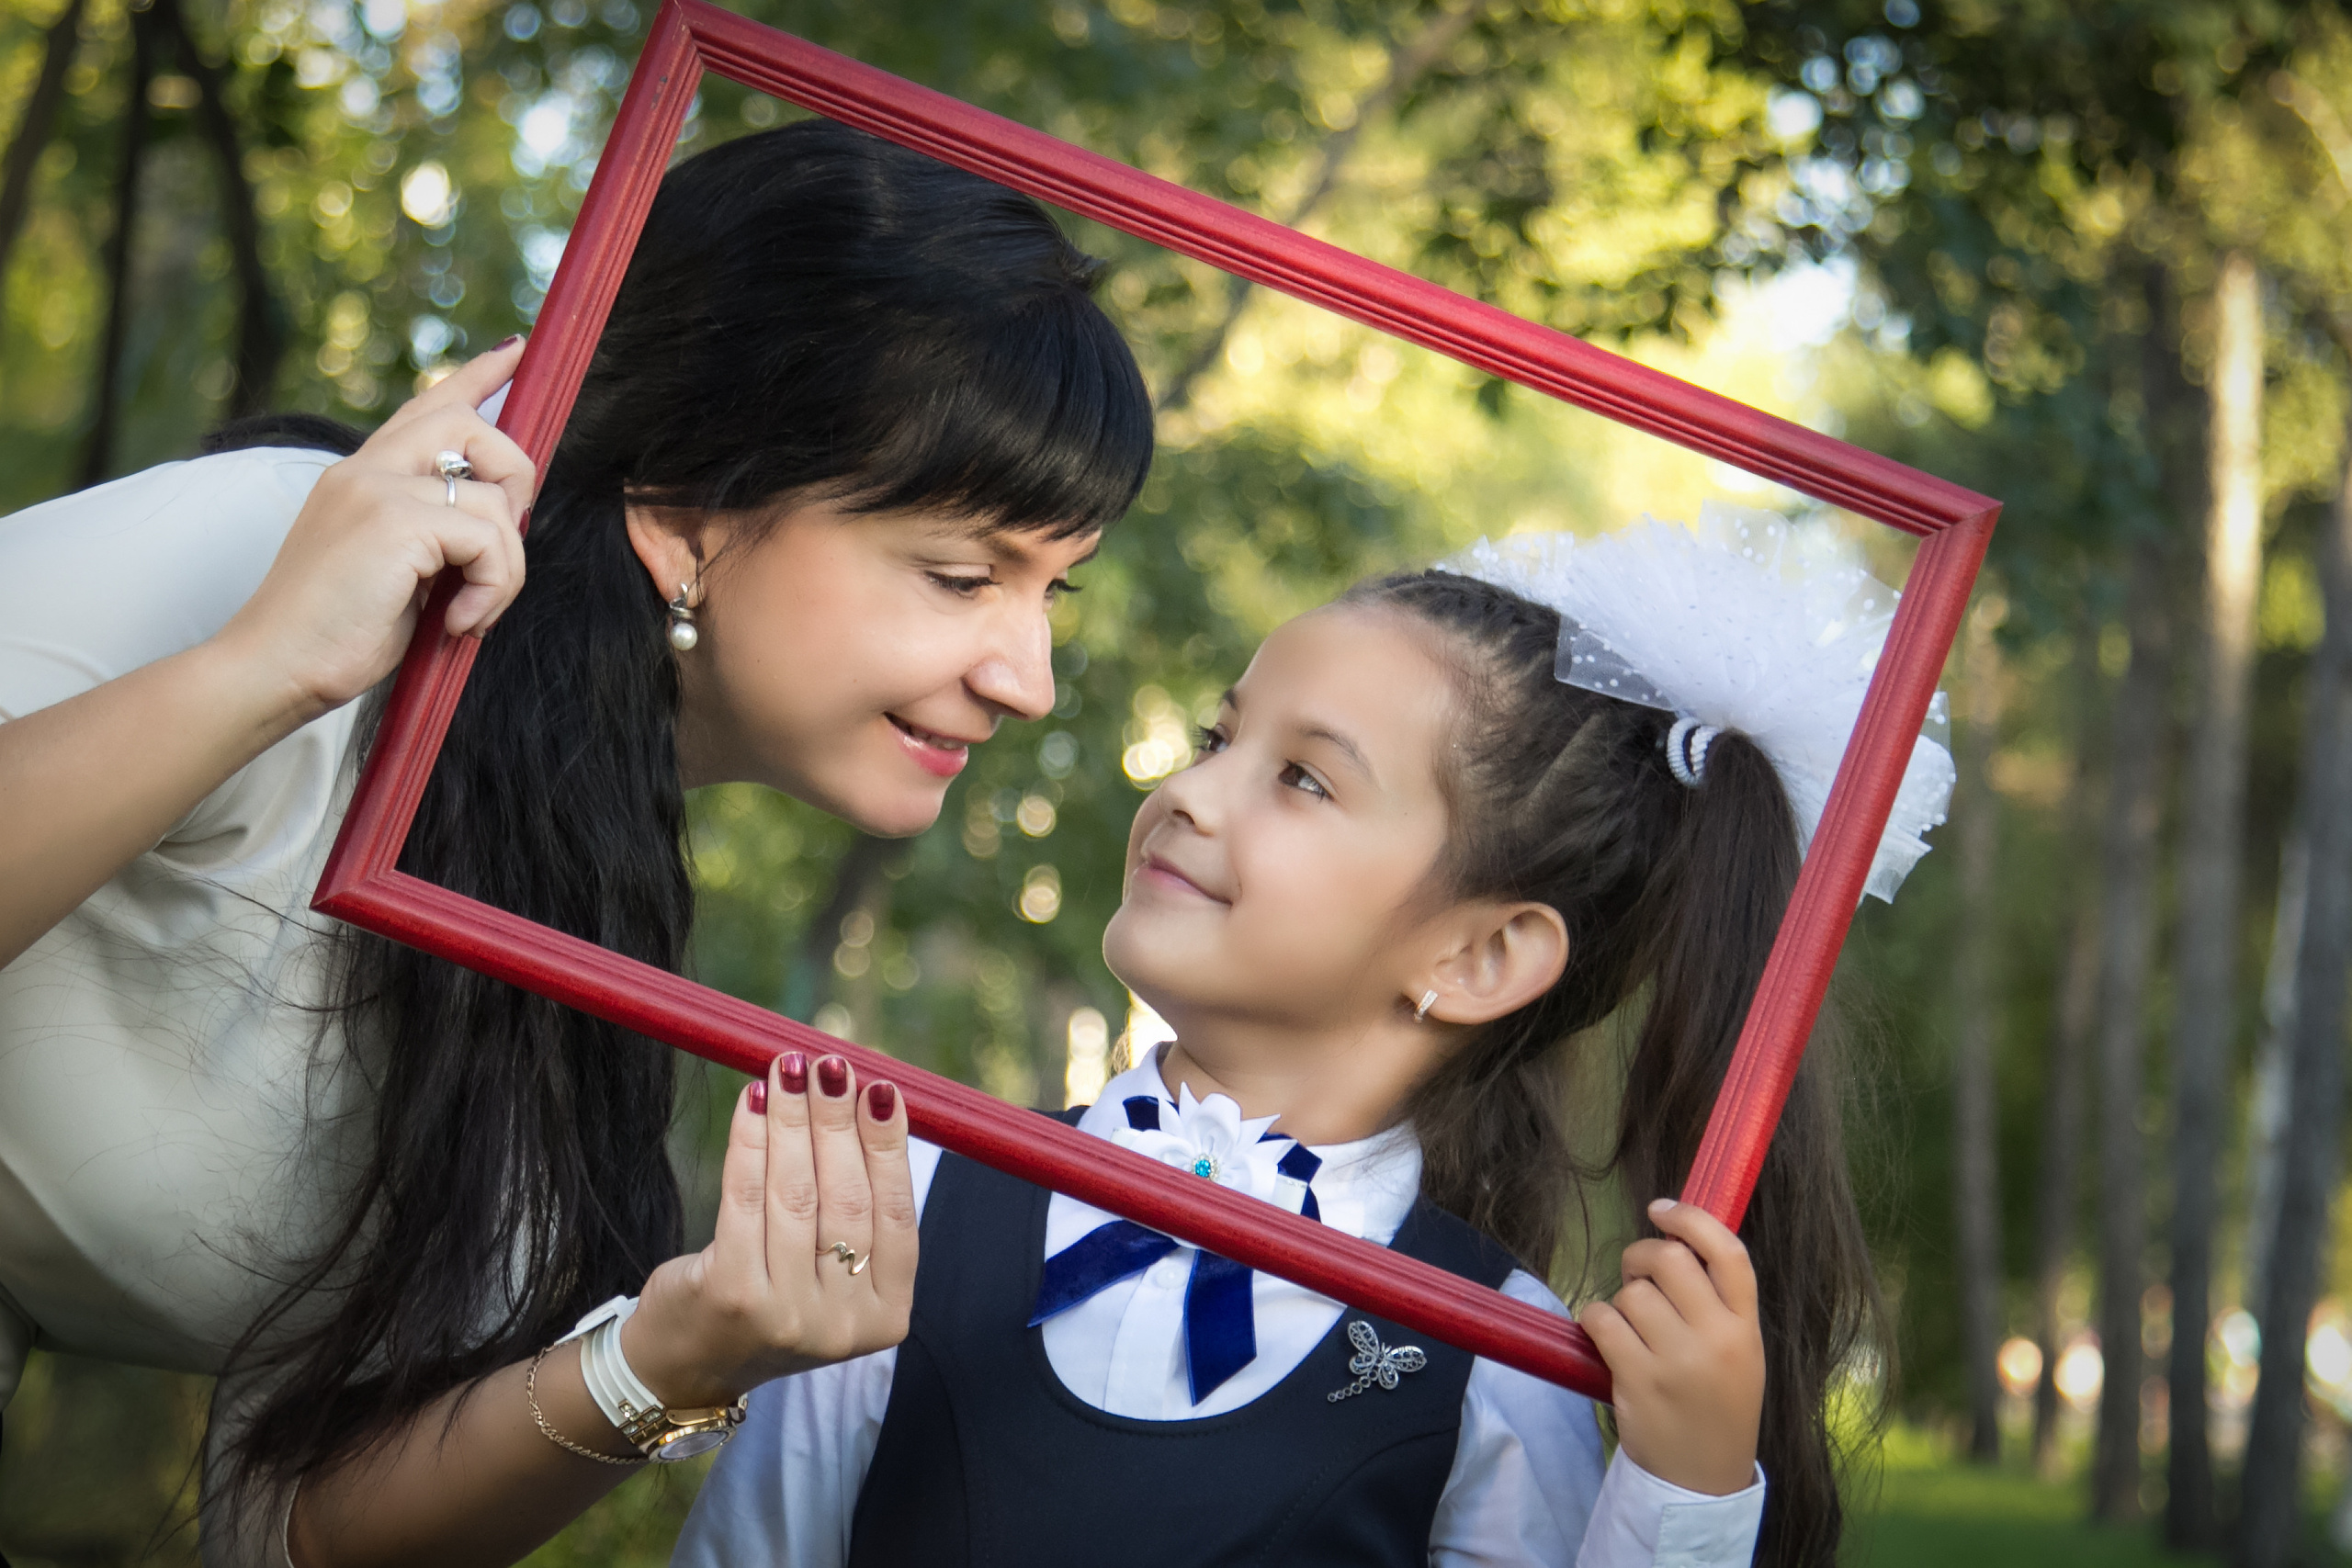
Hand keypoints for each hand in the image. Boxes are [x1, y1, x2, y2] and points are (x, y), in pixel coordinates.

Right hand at [211, 339, 535, 722]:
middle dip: (514, 476)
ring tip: (472, 613)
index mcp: (361, 478)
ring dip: (506, 567)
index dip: (476, 377)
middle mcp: (365, 469)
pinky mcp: (395, 521)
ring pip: (493, 499)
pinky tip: (460, 622)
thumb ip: (435, 535)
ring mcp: (377, 489)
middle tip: (504, 545)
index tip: (515, 351)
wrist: (275, 668)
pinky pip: (488, 538)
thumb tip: (498, 521)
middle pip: (470, 423)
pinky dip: (494, 586)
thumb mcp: (395, 573)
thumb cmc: (335, 636)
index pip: (425, 407)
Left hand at [624, 1052, 917, 1407]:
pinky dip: (749, 1142)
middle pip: (847, 1199)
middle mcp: (841, 1323)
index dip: (890, 1146)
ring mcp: (786, 1315)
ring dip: (792, 1120)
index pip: (896, 1214)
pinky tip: (751, 1101)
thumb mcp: (830, 1267)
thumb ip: (853, 1203)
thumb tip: (863, 1096)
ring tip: (788, 1068)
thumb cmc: (771, 1291)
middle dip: (838, 1120)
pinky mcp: (731, 1295)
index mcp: (885, 1313)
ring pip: (795, 1194)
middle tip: (831, 1064)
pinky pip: (744, 1199)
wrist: (690, 1362)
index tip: (882, 1088)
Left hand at [1578, 1198, 1763, 1495]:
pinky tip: (1610, 1340)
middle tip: (1639, 1277)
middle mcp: (1717, 1339)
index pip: (1728, 1252)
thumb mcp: (1739, 1351)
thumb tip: (1674, 1238)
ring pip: (1631, 1293)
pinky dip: (1596, 1321)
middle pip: (1670, 1259)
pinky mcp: (1637, 1380)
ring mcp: (1677, 1361)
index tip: (1661, 1208)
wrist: (1703, 1478)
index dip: (1691, 1218)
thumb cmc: (1717, 1402)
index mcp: (1747, 1327)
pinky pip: (1601, 1320)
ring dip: (1621, 1300)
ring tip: (1632, 1327)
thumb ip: (1716, 1301)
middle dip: (1642, 1256)